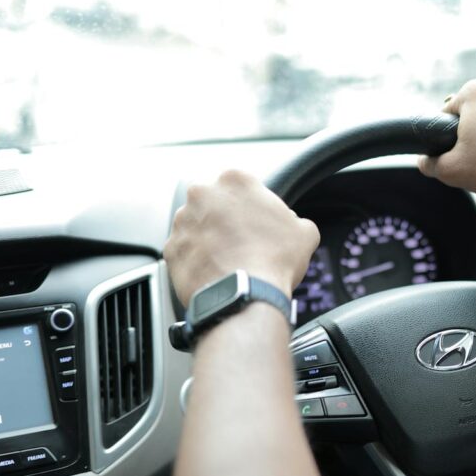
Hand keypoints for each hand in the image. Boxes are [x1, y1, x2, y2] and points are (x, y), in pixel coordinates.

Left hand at [164, 170, 319, 306]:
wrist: (245, 295)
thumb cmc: (274, 260)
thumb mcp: (304, 232)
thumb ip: (293, 219)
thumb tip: (291, 224)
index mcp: (234, 180)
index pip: (243, 187)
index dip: (253, 207)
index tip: (258, 222)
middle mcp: (202, 194)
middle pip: (215, 202)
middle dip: (226, 219)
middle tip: (243, 242)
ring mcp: (182, 221)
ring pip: (196, 226)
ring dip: (209, 238)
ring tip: (229, 260)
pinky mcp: (171, 249)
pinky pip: (185, 251)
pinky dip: (197, 260)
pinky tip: (215, 272)